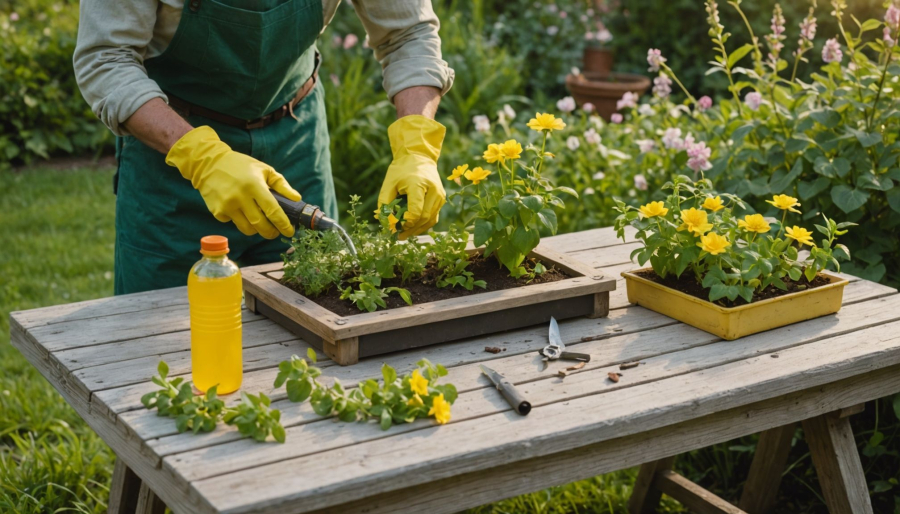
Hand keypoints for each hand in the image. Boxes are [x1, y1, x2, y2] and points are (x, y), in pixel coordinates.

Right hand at [166, 126, 300, 238]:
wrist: (208, 163)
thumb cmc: (241, 166)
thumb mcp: (264, 169)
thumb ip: (281, 185)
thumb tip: (297, 199)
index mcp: (254, 185)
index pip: (273, 210)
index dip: (283, 224)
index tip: (290, 231)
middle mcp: (240, 197)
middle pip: (260, 225)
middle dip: (271, 233)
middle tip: (275, 232)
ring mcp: (227, 205)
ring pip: (247, 229)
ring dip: (257, 230)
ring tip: (261, 223)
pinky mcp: (217, 211)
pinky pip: (233, 223)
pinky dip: (240, 221)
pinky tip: (240, 211)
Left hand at [378, 115, 446, 238]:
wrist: (419, 157)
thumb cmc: (401, 169)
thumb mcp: (388, 183)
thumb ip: (384, 202)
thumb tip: (385, 223)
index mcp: (419, 184)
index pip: (416, 212)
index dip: (406, 223)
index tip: (395, 226)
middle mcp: (433, 191)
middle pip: (424, 218)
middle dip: (410, 229)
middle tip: (397, 236)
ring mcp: (440, 196)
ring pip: (431, 220)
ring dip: (417, 230)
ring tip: (404, 235)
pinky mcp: (441, 199)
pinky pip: (433, 217)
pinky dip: (423, 225)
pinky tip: (413, 228)